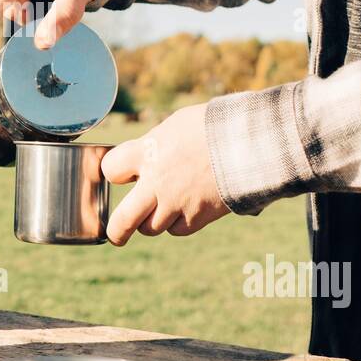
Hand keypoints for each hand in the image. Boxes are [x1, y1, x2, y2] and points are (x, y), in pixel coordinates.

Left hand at [101, 104, 230, 245]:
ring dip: (152, 222)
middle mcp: (155, 183)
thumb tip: (146, 154)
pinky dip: (177, 224)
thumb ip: (154, 144)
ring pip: (151, 228)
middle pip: (123, 220)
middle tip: (116, 234)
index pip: (111, 170)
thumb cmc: (212, 126)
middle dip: (117, 230)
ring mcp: (176, 203)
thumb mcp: (175, 126)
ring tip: (159, 212)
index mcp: (146, 153)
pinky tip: (183, 211)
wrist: (250, 143)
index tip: (121, 172)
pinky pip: (178, 229)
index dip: (115, 171)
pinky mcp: (198, 216)